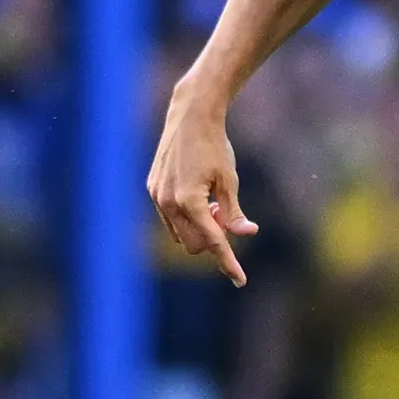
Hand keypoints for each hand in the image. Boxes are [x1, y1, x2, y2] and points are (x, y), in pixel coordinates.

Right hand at [147, 89, 259, 286]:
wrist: (190, 117)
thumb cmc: (215, 147)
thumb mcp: (230, 180)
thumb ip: (234, 212)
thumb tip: (246, 233)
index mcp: (190, 202)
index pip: (213, 242)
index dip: (228, 263)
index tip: (241, 280)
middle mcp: (169, 203)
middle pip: (195, 245)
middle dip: (213, 238)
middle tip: (225, 213)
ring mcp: (157, 197)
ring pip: (181, 235)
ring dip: (199, 228)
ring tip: (211, 202)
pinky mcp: (152, 190)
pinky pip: (170, 219)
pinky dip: (186, 218)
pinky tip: (197, 196)